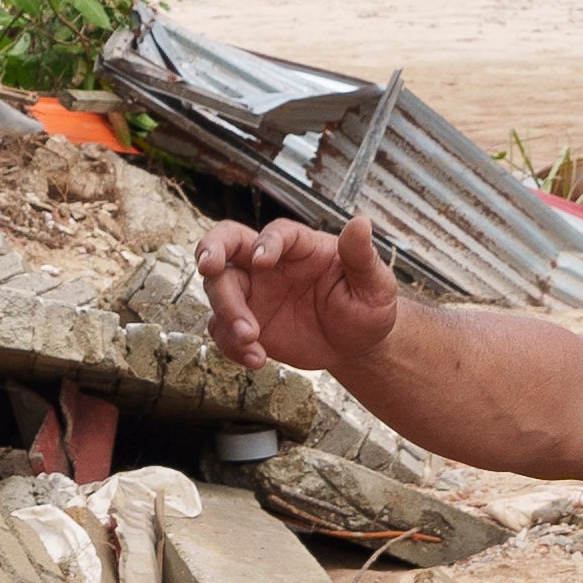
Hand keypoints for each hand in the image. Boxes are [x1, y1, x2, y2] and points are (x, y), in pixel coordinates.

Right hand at [198, 220, 402, 384]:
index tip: (263, 262)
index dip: (266, 243)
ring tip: (252, 340)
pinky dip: (231, 345)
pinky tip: (257, 360)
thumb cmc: (367, 307)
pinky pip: (221, 328)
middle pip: (227, 242)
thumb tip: (361, 222)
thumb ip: (362, 257)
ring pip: (217, 288)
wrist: (354, 346)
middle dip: (211, 249)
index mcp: (301, 246)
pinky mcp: (244, 323)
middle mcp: (269, 264)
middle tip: (207, 267)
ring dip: (226, 312)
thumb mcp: (375, 285)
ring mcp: (253, 292)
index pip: (276, 233)